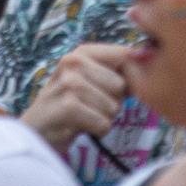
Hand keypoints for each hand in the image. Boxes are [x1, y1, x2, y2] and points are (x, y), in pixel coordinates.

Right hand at [22, 42, 137, 152]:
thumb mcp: (91, 80)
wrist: (35, 133)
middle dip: (112, 102)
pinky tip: (79, 127)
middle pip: (122, 86)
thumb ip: (119, 69)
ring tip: (83, 116)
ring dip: (103, 118)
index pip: (125, 56)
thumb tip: (150, 55)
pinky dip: (97, 130)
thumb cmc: (69, 105)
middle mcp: (73, 62)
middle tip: (89, 106)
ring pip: (114, 106)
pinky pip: (104, 123)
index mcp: (82, 52)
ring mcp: (69, 83)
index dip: (129, 77)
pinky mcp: (67, 107)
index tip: (114, 89)